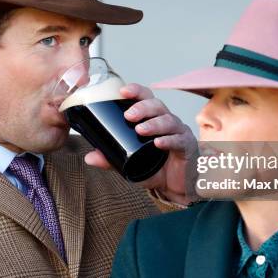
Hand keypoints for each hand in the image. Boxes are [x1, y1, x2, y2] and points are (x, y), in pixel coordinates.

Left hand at [84, 83, 196, 204]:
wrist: (175, 187)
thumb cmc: (156, 168)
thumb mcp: (130, 163)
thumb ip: (111, 159)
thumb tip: (89, 157)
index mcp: (153, 118)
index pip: (145, 98)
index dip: (136, 91)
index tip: (122, 91)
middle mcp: (167, 121)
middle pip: (157, 105)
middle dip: (142, 107)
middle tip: (129, 115)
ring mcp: (179, 132)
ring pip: (169, 120)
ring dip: (153, 124)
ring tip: (140, 130)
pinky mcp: (187, 146)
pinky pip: (179, 140)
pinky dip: (169, 140)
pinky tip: (158, 143)